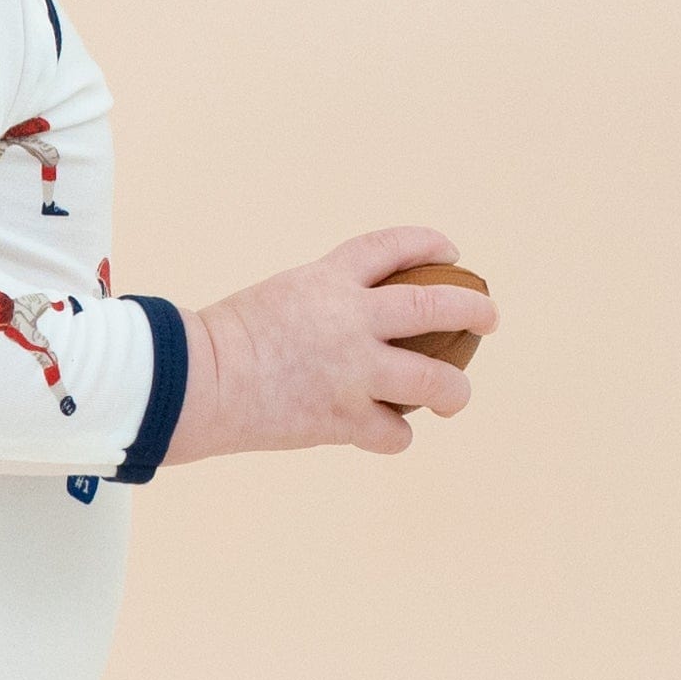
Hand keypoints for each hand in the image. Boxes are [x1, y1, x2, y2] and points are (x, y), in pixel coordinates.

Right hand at [163, 226, 496, 462]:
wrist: (192, 382)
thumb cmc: (217, 343)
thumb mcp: (277, 298)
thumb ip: (321, 306)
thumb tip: (355, 325)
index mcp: (328, 280)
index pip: (393, 246)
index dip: (429, 243)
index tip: (451, 252)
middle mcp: (352, 320)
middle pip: (437, 304)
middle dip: (474, 309)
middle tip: (488, 318)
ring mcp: (353, 371)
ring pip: (434, 380)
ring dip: (454, 392)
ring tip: (455, 398)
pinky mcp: (343, 418)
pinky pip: (394, 433)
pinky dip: (394, 436)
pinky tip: (385, 433)